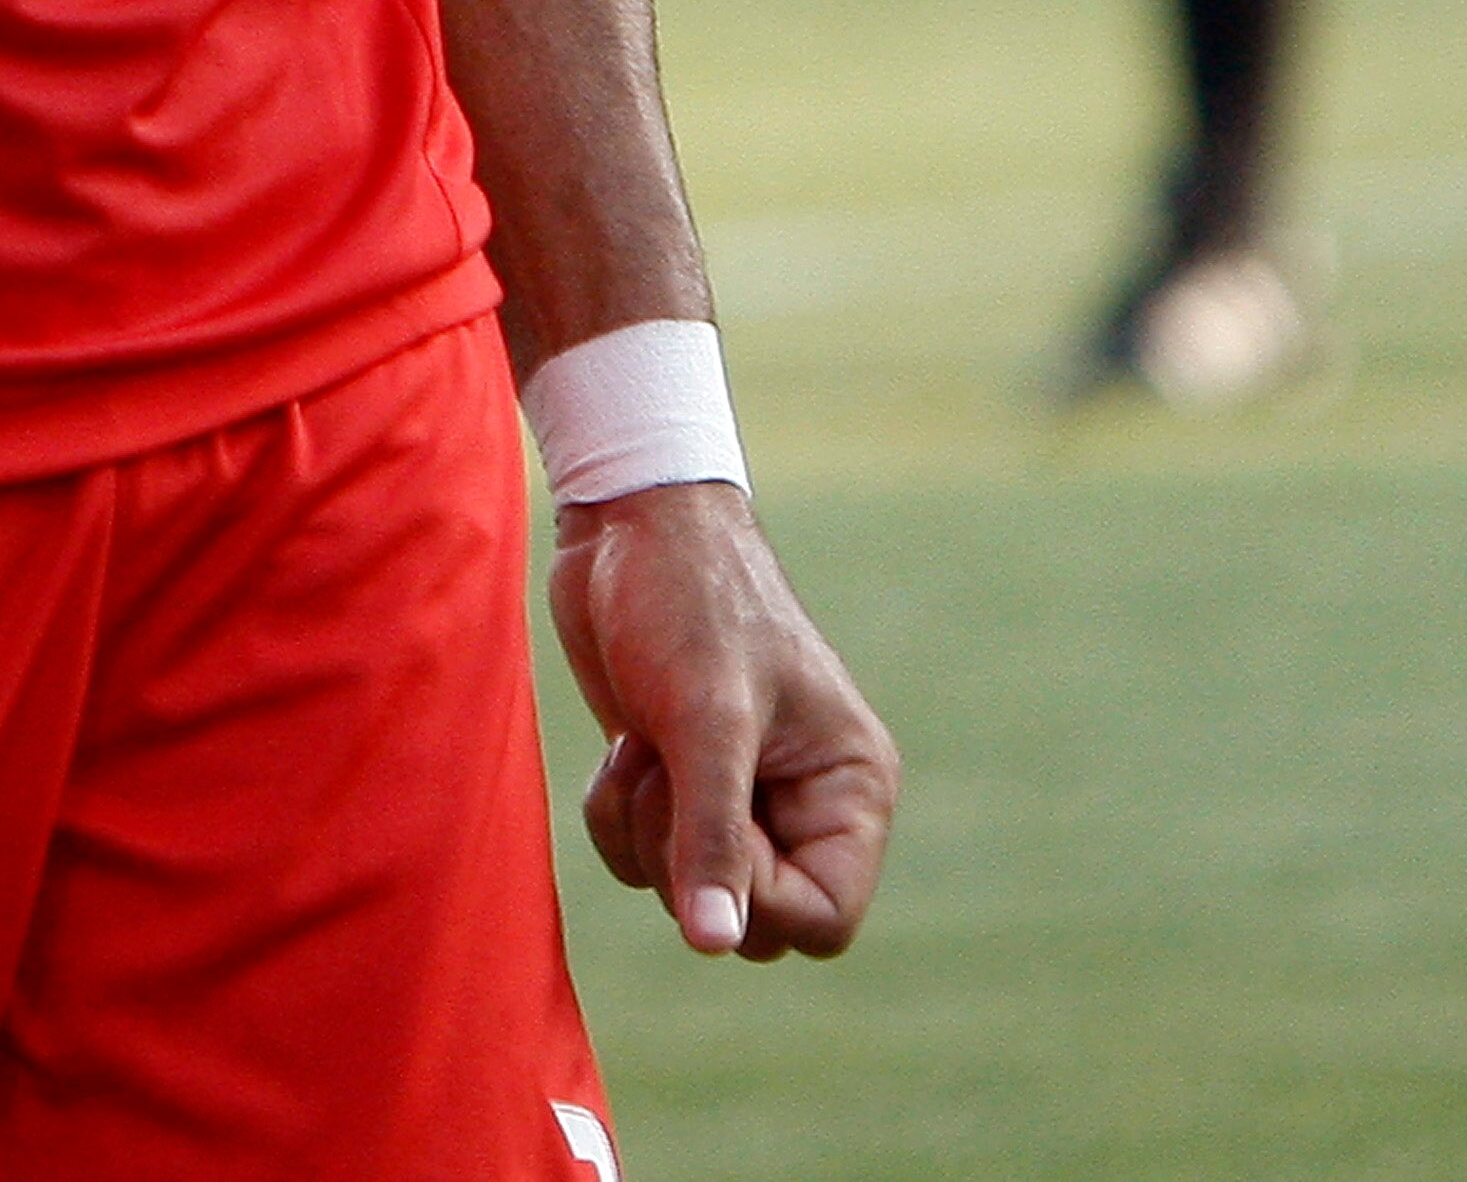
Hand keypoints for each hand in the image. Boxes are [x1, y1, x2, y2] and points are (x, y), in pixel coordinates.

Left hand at [547, 481, 897, 960]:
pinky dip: (618, 815)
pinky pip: (642, 860)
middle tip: (672, 769)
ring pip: (689, 897)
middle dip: (690, 856)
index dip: (759, 899)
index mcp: (848, 786)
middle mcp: (802, 803)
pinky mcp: (677, 786)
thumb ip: (713, 835)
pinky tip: (625, 743)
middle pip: (754, 921)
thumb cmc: (686, 597)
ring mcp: (737, 797)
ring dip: (646, 830)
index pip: (824, 920)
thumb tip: (715, 943)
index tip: (712, 823)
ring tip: (649, 741)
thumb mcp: (706, 716)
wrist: (624, 524)